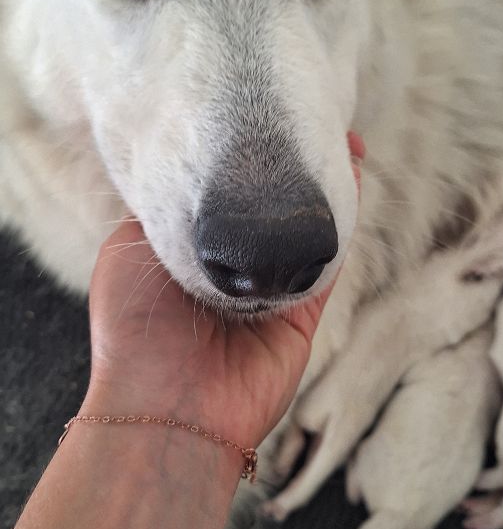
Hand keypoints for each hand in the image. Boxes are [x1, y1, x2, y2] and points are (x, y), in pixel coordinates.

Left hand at [84, 136, 362, 449]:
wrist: (167, 405)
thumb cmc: (135, 327)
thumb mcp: (127, 251)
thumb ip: (161, 213)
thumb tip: (193, 178)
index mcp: (187, 256)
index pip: (221, 197)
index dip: (241, 162)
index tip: (257, 124)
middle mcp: (231, 270)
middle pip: (266, 211)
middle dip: (288, 170)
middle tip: (308, 123)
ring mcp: (268, 290)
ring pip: (301, 230)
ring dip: (322, 187)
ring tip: (337, 140)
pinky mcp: (302, 311)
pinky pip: (326, 259)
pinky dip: (339, 220)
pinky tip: (350, 175)